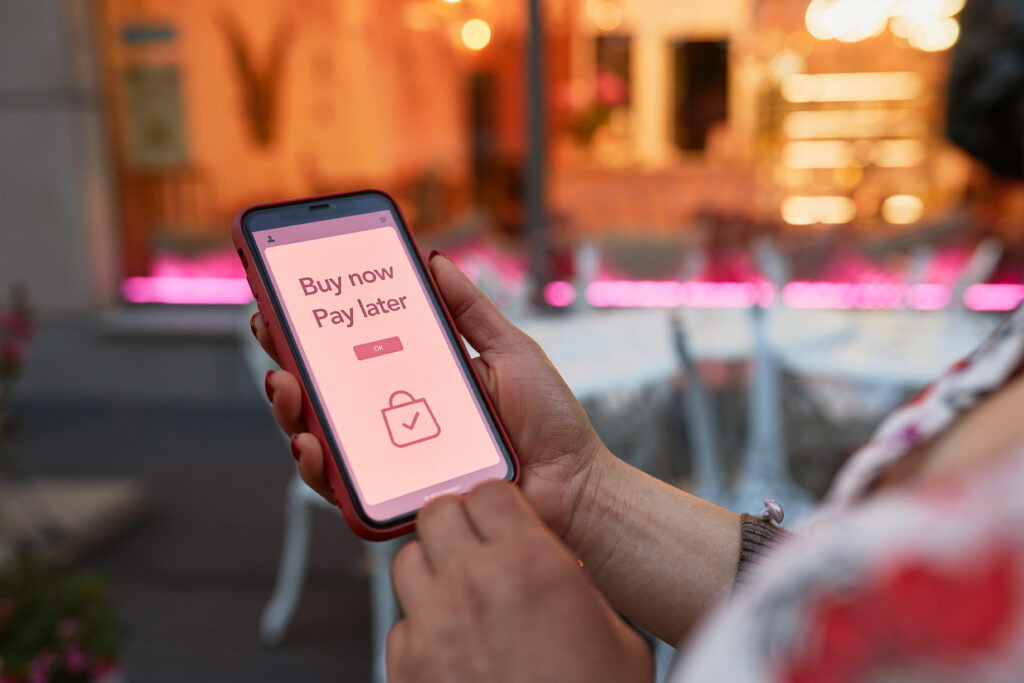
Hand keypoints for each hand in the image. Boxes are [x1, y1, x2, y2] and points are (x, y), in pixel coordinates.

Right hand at [253, 252, 611, 537]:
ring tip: (287, 384)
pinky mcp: (396, 499)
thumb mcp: (508, 349)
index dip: (314, 325)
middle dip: (288, 357)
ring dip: (292, 410)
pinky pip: (344, 488)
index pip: (353, 350)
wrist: (575, 485)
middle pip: (325, 391)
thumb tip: (434, 259)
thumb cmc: (547, 421)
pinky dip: (319, 467)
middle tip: (270, 328)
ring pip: (321, 438)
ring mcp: (392, 461)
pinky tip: (311, 444)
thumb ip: (470, 310)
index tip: (285, 293)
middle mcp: (395, 420)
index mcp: (417, 380)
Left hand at [387, 481, 651, 682]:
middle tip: (480, 551)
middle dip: (457, 526)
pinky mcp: (405, 669)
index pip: (489, 491)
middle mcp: (473, 584)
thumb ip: (576, 587)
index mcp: (532, 566)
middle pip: (437, 513)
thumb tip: (557, 569)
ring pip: (407, 561)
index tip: (506, 521)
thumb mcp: (615, 637)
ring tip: (462, 598)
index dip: (499, 505)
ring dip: (432, 570)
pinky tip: (453, 651)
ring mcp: (431, 626)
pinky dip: (421, 627)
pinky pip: (401, 622)